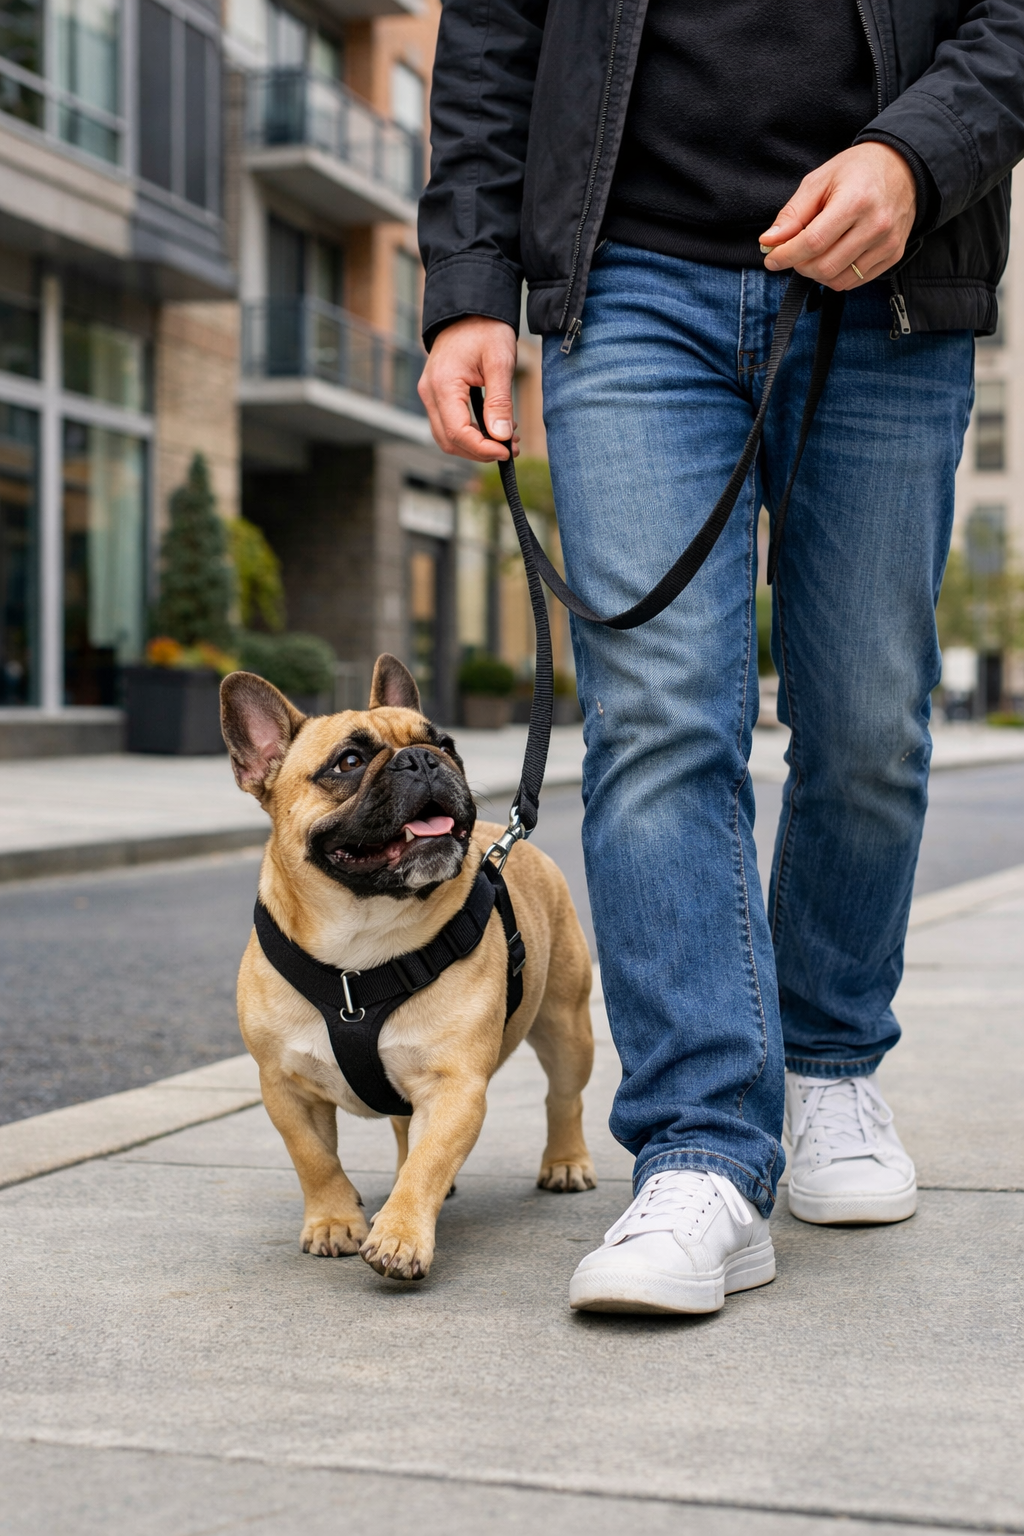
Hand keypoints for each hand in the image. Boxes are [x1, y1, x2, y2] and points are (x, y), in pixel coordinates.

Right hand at [418, 317, 518, 461]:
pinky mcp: (436, 395)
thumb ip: (500, 400)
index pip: (457, 432)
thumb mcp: (499, 361)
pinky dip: (471, 434)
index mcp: (442, 384)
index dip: (482, 448)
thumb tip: (501, 436)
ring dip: (475, 445)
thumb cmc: (485, 329)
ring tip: (507, 440)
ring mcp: (429, 394)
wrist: (468, 308)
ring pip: (447, 437)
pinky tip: (495, 428)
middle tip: (511, 448)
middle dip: (480, 452)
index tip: (507, 450)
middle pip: (449, 441)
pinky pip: (449, 424)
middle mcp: (429, 393)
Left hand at [759, 143, 915, 290]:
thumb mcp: (819, 181)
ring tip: (815, 254)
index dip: (786, 255)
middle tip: (794, 253)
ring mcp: (887, 243)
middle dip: (800, 266)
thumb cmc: (857, 171)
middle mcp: (875, 225)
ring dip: (817, 273)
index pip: (813, 242)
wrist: (902, 167)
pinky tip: (834, 257)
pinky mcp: (893, 254)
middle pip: (825, 266)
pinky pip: (856, 281)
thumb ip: (793, 213)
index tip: (772, 258)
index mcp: (855, 201)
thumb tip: (769, 241)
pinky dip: (837, 276)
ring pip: (839, 280)